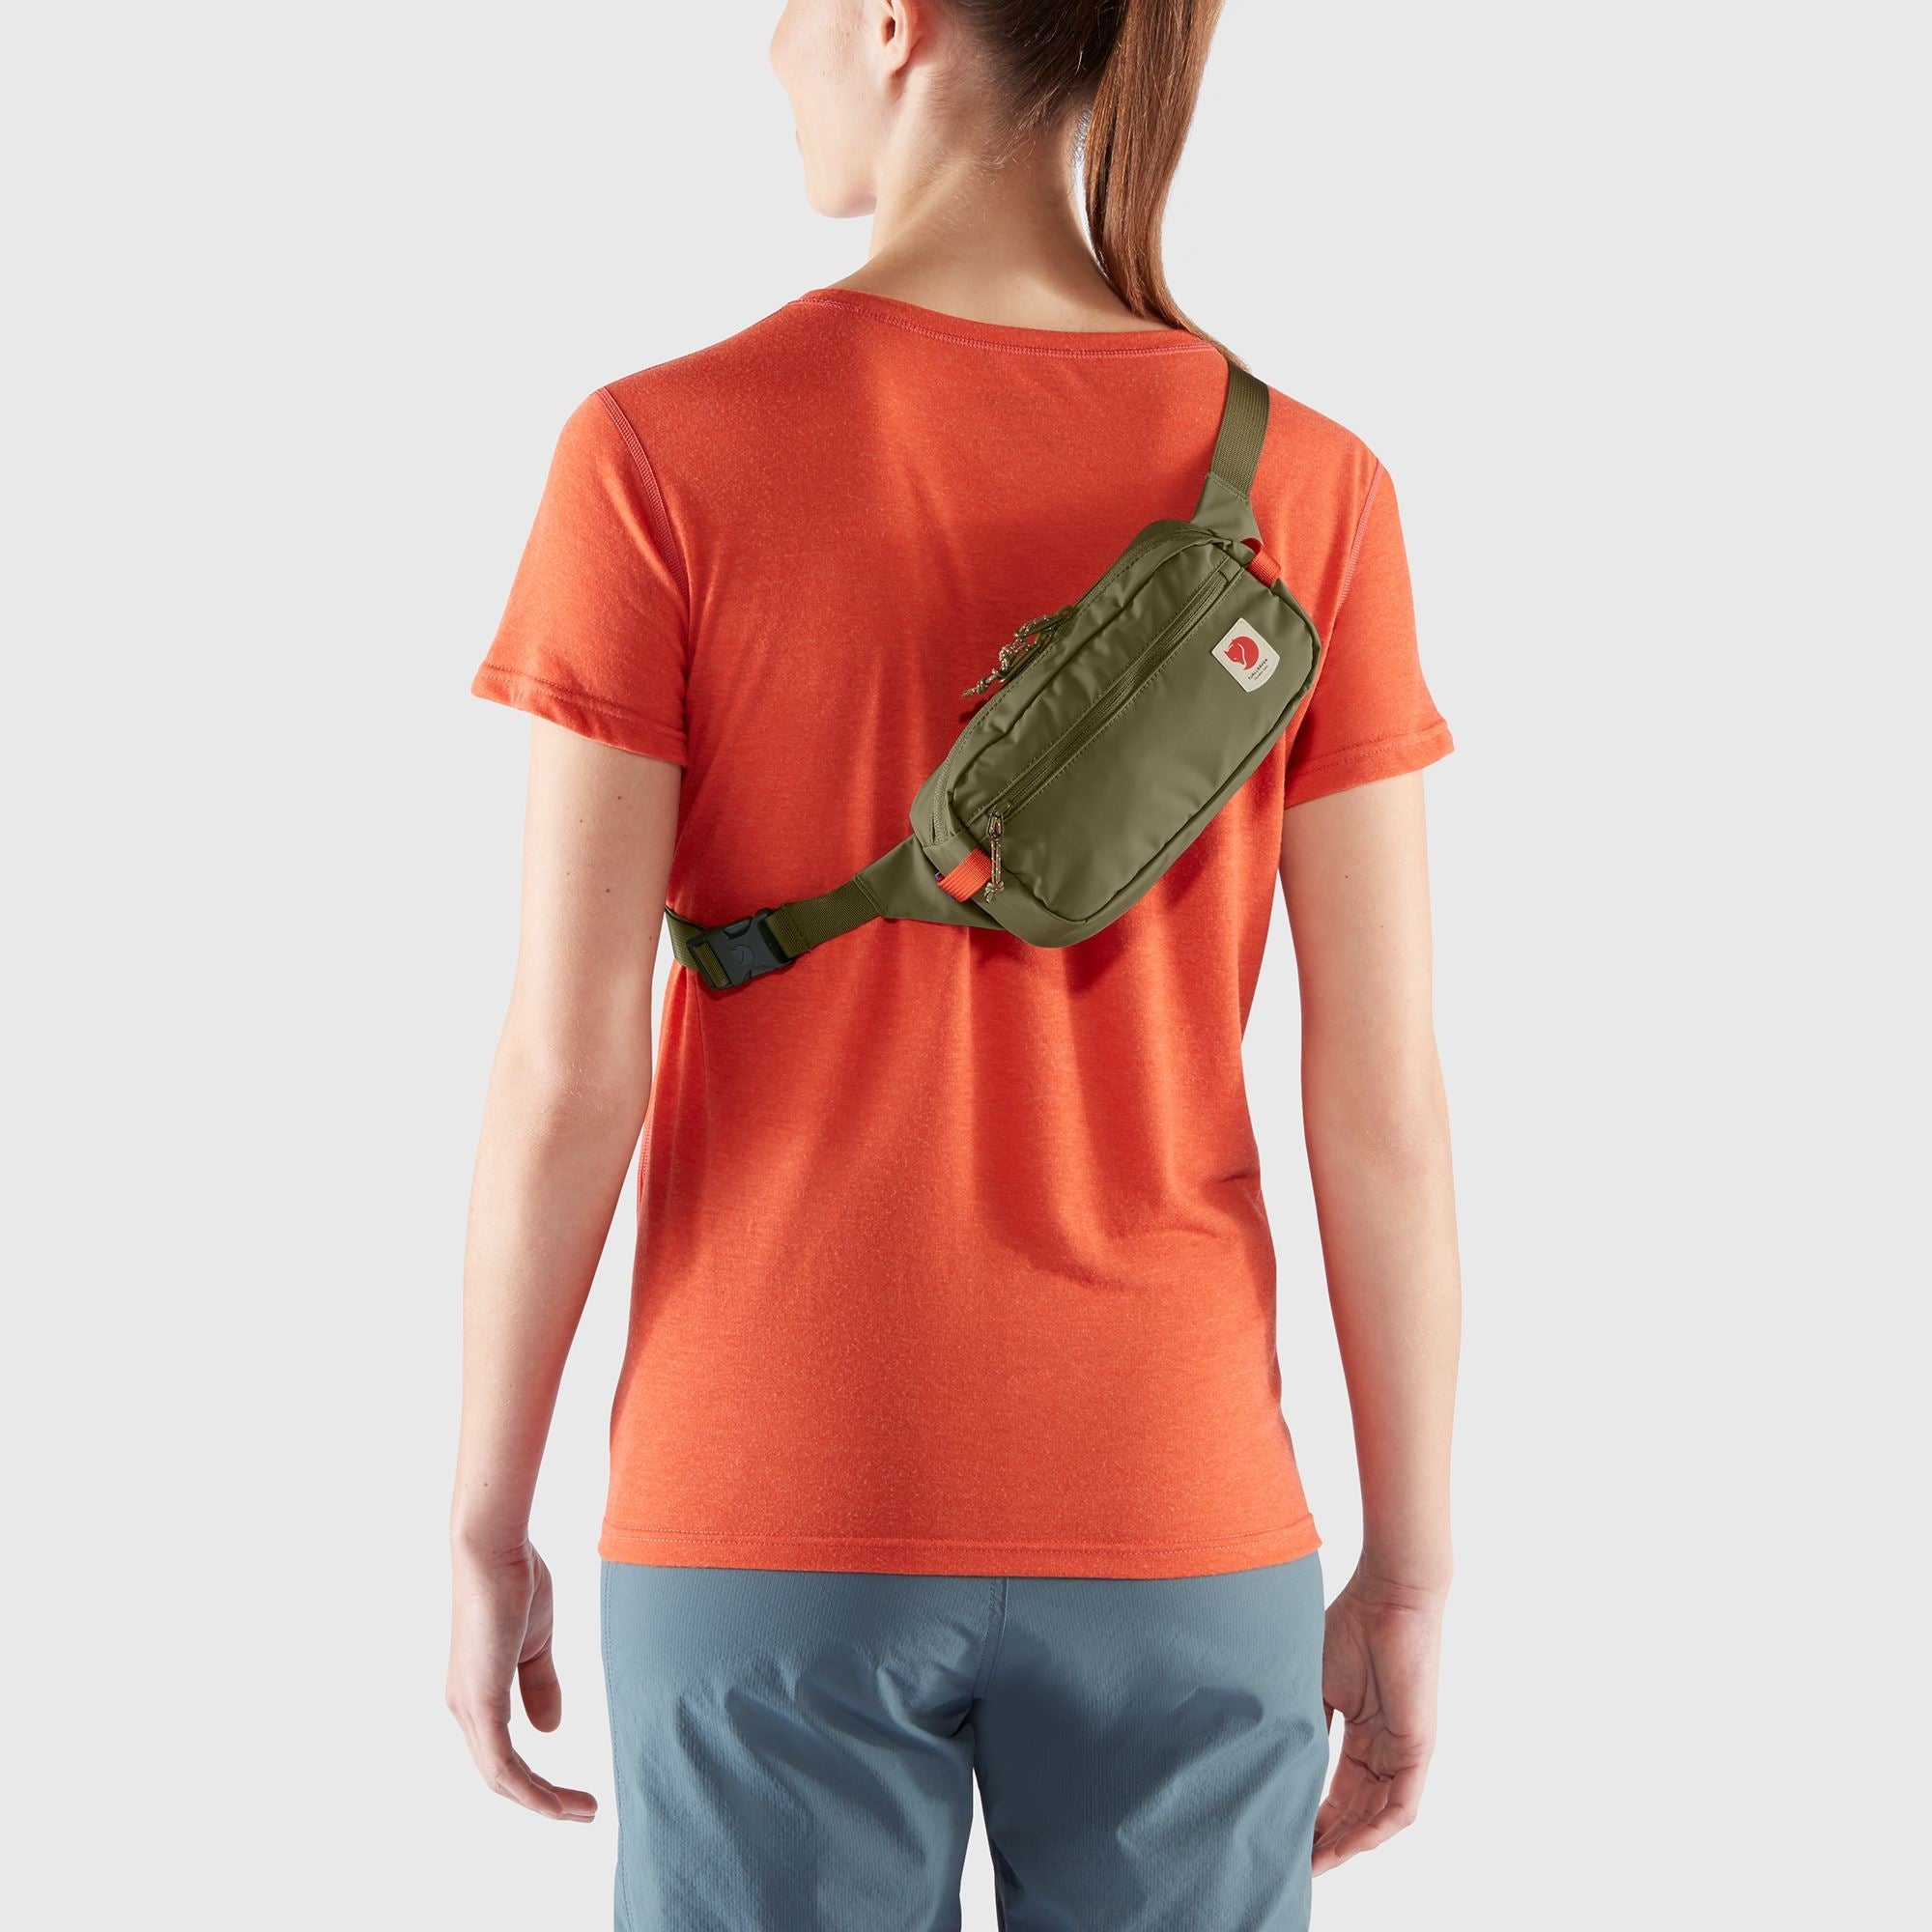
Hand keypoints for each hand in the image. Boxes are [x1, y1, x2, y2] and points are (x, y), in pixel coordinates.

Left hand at [446, 1537, 596, 1820]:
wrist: (495, 1550)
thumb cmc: (514, 1583)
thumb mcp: (536, 1643)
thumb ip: (541, 1685)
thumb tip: (549, 1729)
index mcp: (477, 1694)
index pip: (503, 1755)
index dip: (537, 1781)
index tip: (575, 1793)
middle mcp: (465, 1708)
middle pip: (500, 1777)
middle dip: (543, 1801)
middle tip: (583, 1812)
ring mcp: (469, 1708)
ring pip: (501, 1779)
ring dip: (543, 1802)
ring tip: (582, 1812)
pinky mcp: (481, 1703)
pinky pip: (503, 1765)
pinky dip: (532, 1791)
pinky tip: (557, 1803)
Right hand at [1313, 1567, 1444, 1873]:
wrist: (1388, 1595)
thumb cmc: (1350, 1625)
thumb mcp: (1313, 1682)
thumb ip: (1303, 1721)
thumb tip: (1272, 1758)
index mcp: (1361, 1731)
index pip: (1336, 1789)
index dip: (1313, 1816)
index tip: (1284, 1835)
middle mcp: (1384, 1748)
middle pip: (1355, 1810)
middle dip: (1326, 1840)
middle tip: (1294, 1862)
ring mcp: (1403, 1751)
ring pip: (1377, 1816)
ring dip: (1348, 1844)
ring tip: (1315, 1864)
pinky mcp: (1419, 1750)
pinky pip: (1401, 1806)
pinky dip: (1375, 1830)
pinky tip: (1349, 1846)